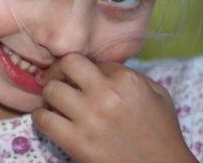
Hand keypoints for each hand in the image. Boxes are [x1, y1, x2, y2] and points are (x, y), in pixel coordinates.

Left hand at [31, 53, 197, 162]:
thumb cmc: (161, 133)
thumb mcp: (157, 95)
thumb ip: (130, 75)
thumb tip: (100, 68)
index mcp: (127, 80)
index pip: (91, 60)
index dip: (84, 70)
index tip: (80, 79)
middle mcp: (107, 94)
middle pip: (67, 64)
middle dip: (58, 70)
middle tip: (57, 79)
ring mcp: (90, 118)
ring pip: (51, 90)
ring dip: (49, 95)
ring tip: (54, 102)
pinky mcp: (77, 141)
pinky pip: (43, 119)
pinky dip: (41, 117)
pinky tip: (48, 119)